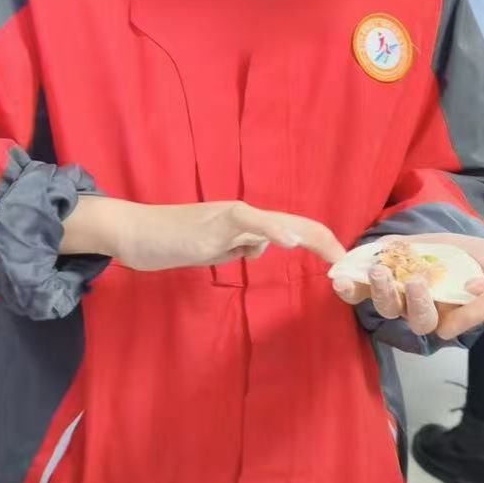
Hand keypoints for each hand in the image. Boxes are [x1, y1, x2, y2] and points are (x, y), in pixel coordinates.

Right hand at [62, 197, 344, 272]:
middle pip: (297, 223)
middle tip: (351, 265)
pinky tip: (292, 240)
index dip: (320, 244)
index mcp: (244, 224)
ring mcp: (229, 217)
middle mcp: (243, 215)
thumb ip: (236, 247)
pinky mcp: (213, 223)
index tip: (341, 266)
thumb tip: (260, 248)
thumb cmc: (166, 241)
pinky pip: (249, 223)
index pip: (291, 230)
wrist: (131, 231)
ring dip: (312, 238)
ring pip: (278, 222)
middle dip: (328, 242)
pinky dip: (274, 229)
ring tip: (336, 256)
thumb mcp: (211, 251)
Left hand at [333, 233, 483, 339]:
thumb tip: (481, 289)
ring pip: (388, 307)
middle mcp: (426, 310)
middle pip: (418, 321)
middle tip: (417, 282)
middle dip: (416, 304)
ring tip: (380, 271)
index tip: (475, 284)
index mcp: (456, 313)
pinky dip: (348, 288)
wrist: (453, 236)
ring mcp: (401, 296)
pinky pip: (358, 292)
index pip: (460, 322)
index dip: (469, 311)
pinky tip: (340, 279)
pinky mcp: (380, 278)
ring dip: (382, 291)